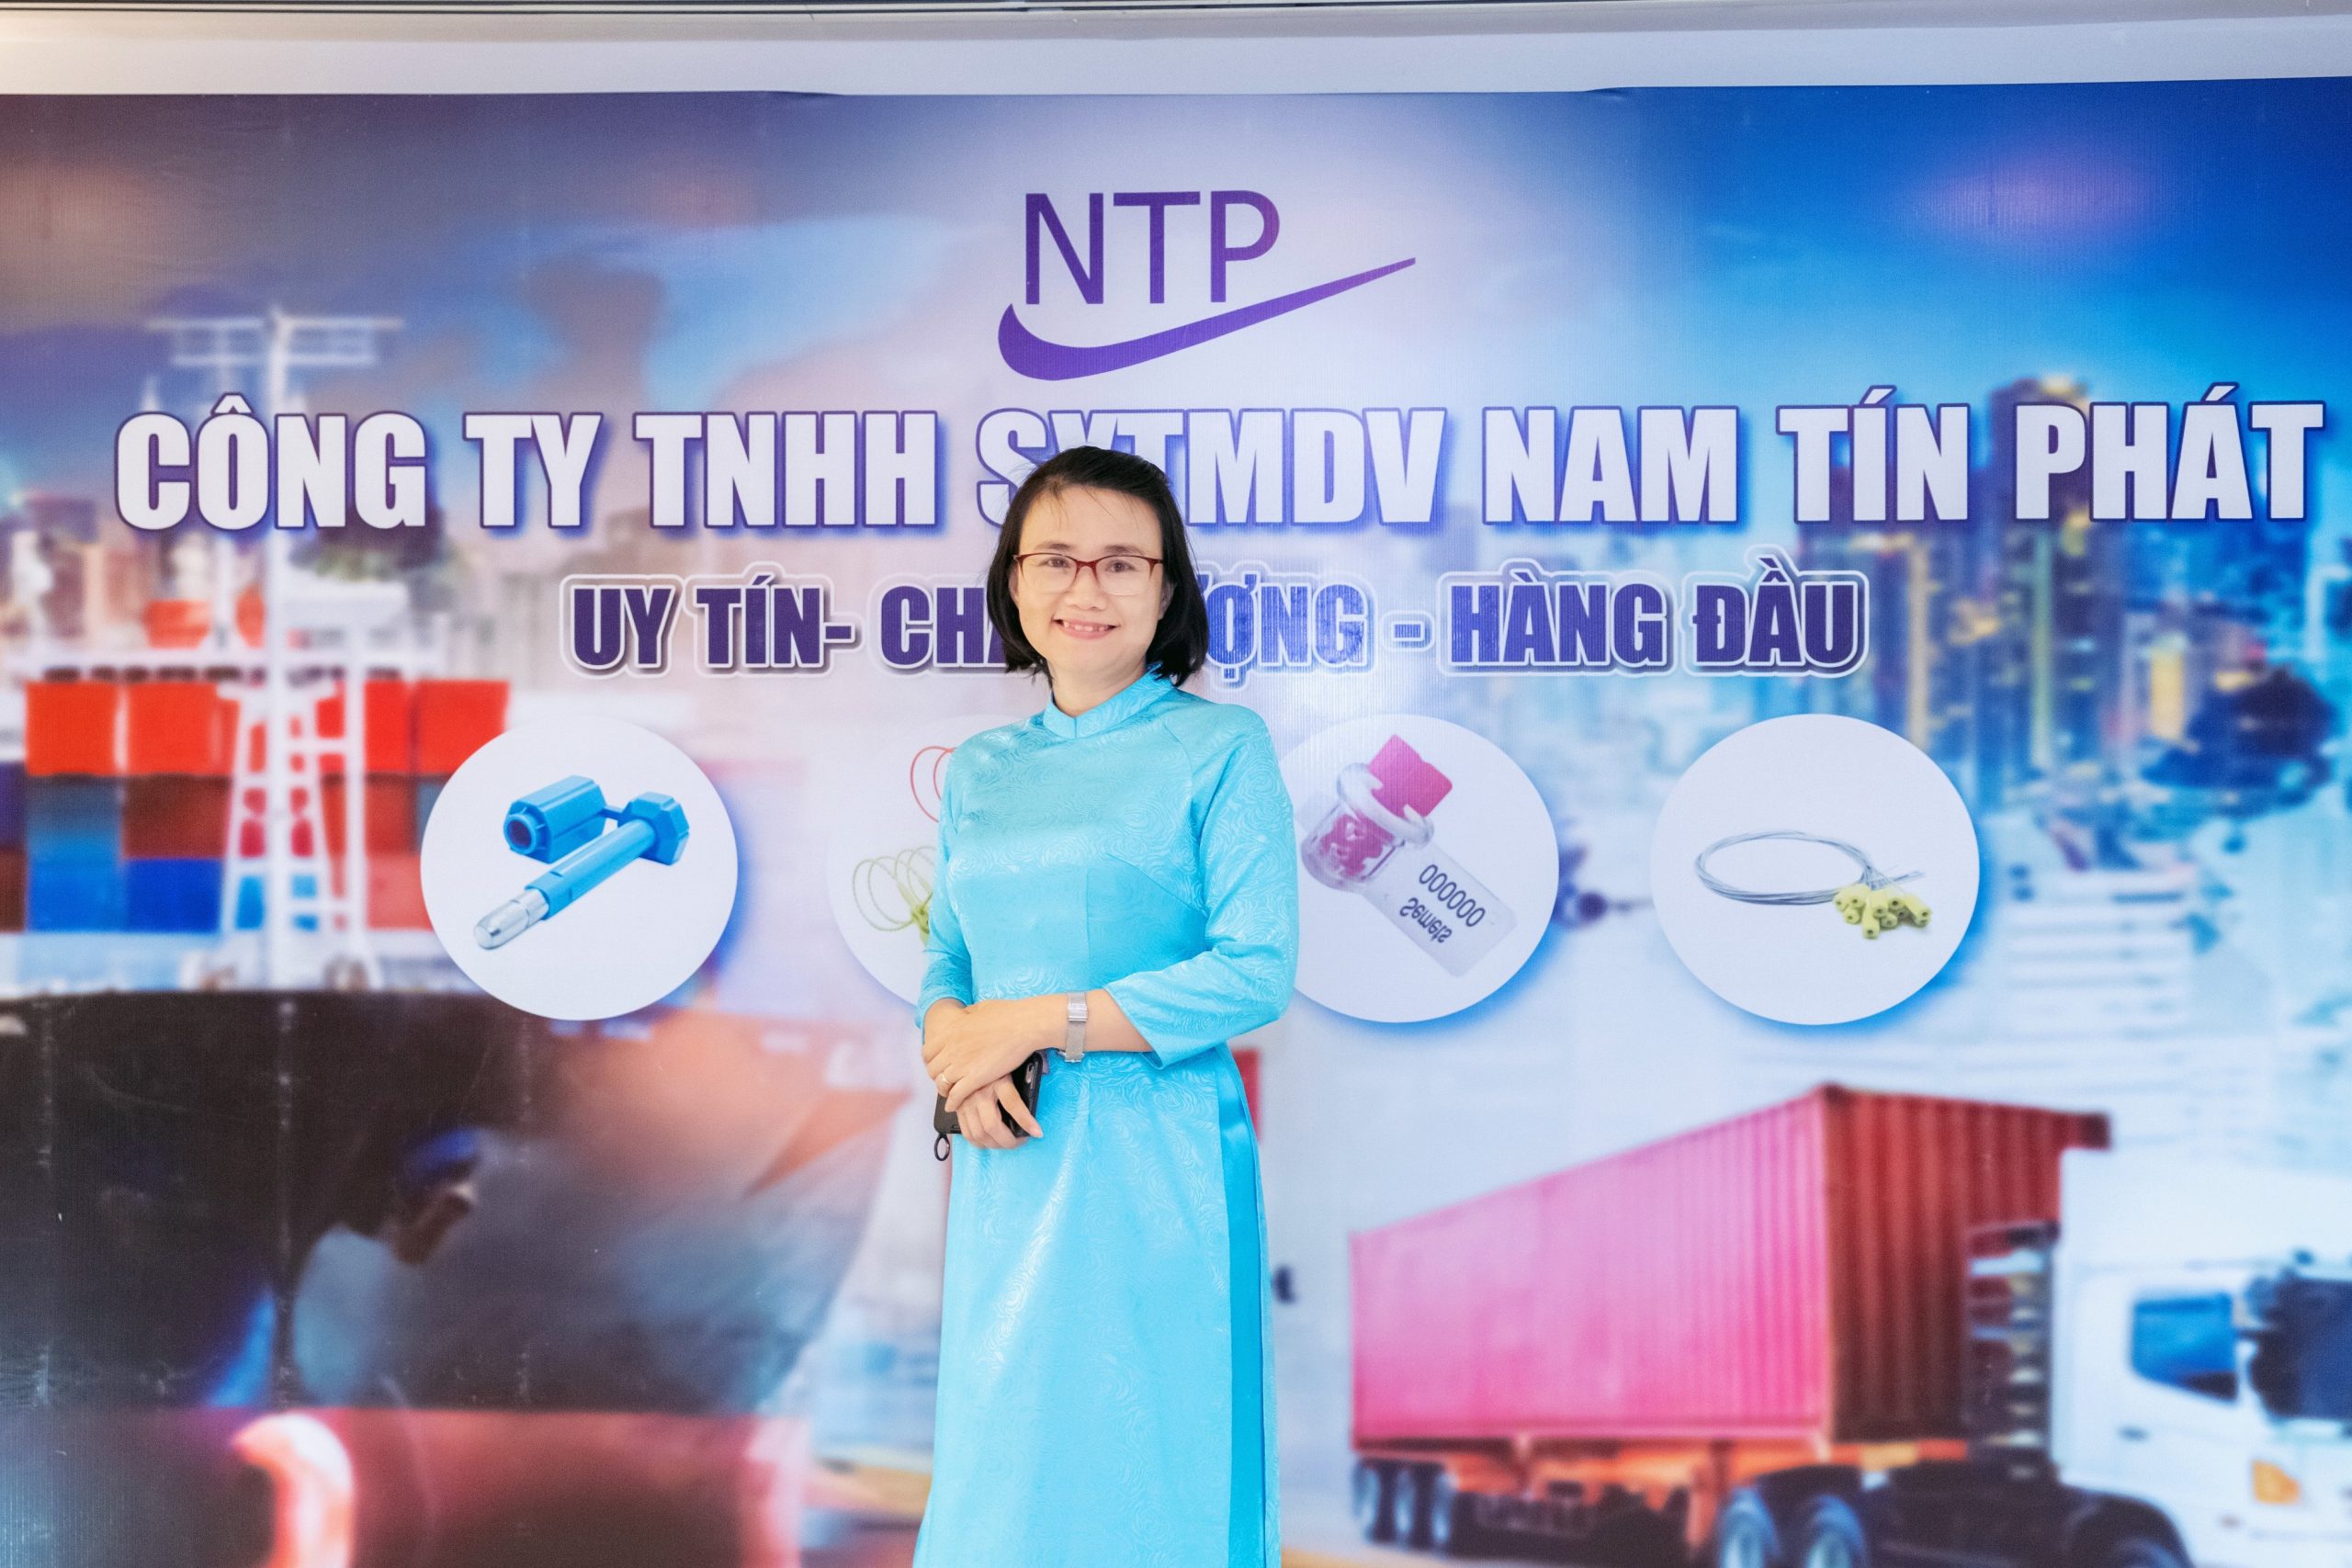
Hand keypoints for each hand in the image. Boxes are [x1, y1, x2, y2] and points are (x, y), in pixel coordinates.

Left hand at [926, 995, 1055, 1115]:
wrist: (1023, 1025)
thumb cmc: (1007, 1013)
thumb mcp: (979, 1008)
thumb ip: (966, 1015)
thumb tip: (963, 1015)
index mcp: (951, 1031)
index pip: (927, 1052)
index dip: (930, 1061)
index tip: (938, 1065)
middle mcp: (951, 1048)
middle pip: (932, 1070)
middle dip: (937, 1076)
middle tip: (944, 1080)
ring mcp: (962, 1064)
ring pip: (942, 1084)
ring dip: (944, 1090)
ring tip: (949, 1094)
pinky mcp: (975, 1078)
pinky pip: (956, 1095)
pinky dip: (953, 1102)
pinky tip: (954, 1106)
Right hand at [955, 1069, 1045, 1149]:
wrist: (972, 1052)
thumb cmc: (998, 1061)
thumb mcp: (1012, 1068)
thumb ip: (1022, 1084)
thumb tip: (1034, 1105)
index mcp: (998, 1080)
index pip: (1013, 1104)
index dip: (1026, 1121)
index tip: (1037, 1133)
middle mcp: (980, 1091)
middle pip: (992, 1126)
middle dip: (1008, 1141)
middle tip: (1020, 1142)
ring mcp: (966, 1101)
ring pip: (978, 1133)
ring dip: (995, 1145)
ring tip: (1006, 1143)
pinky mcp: (959, 1107)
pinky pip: (966, 1132)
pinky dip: (978, 1142)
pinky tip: (989, 1142)